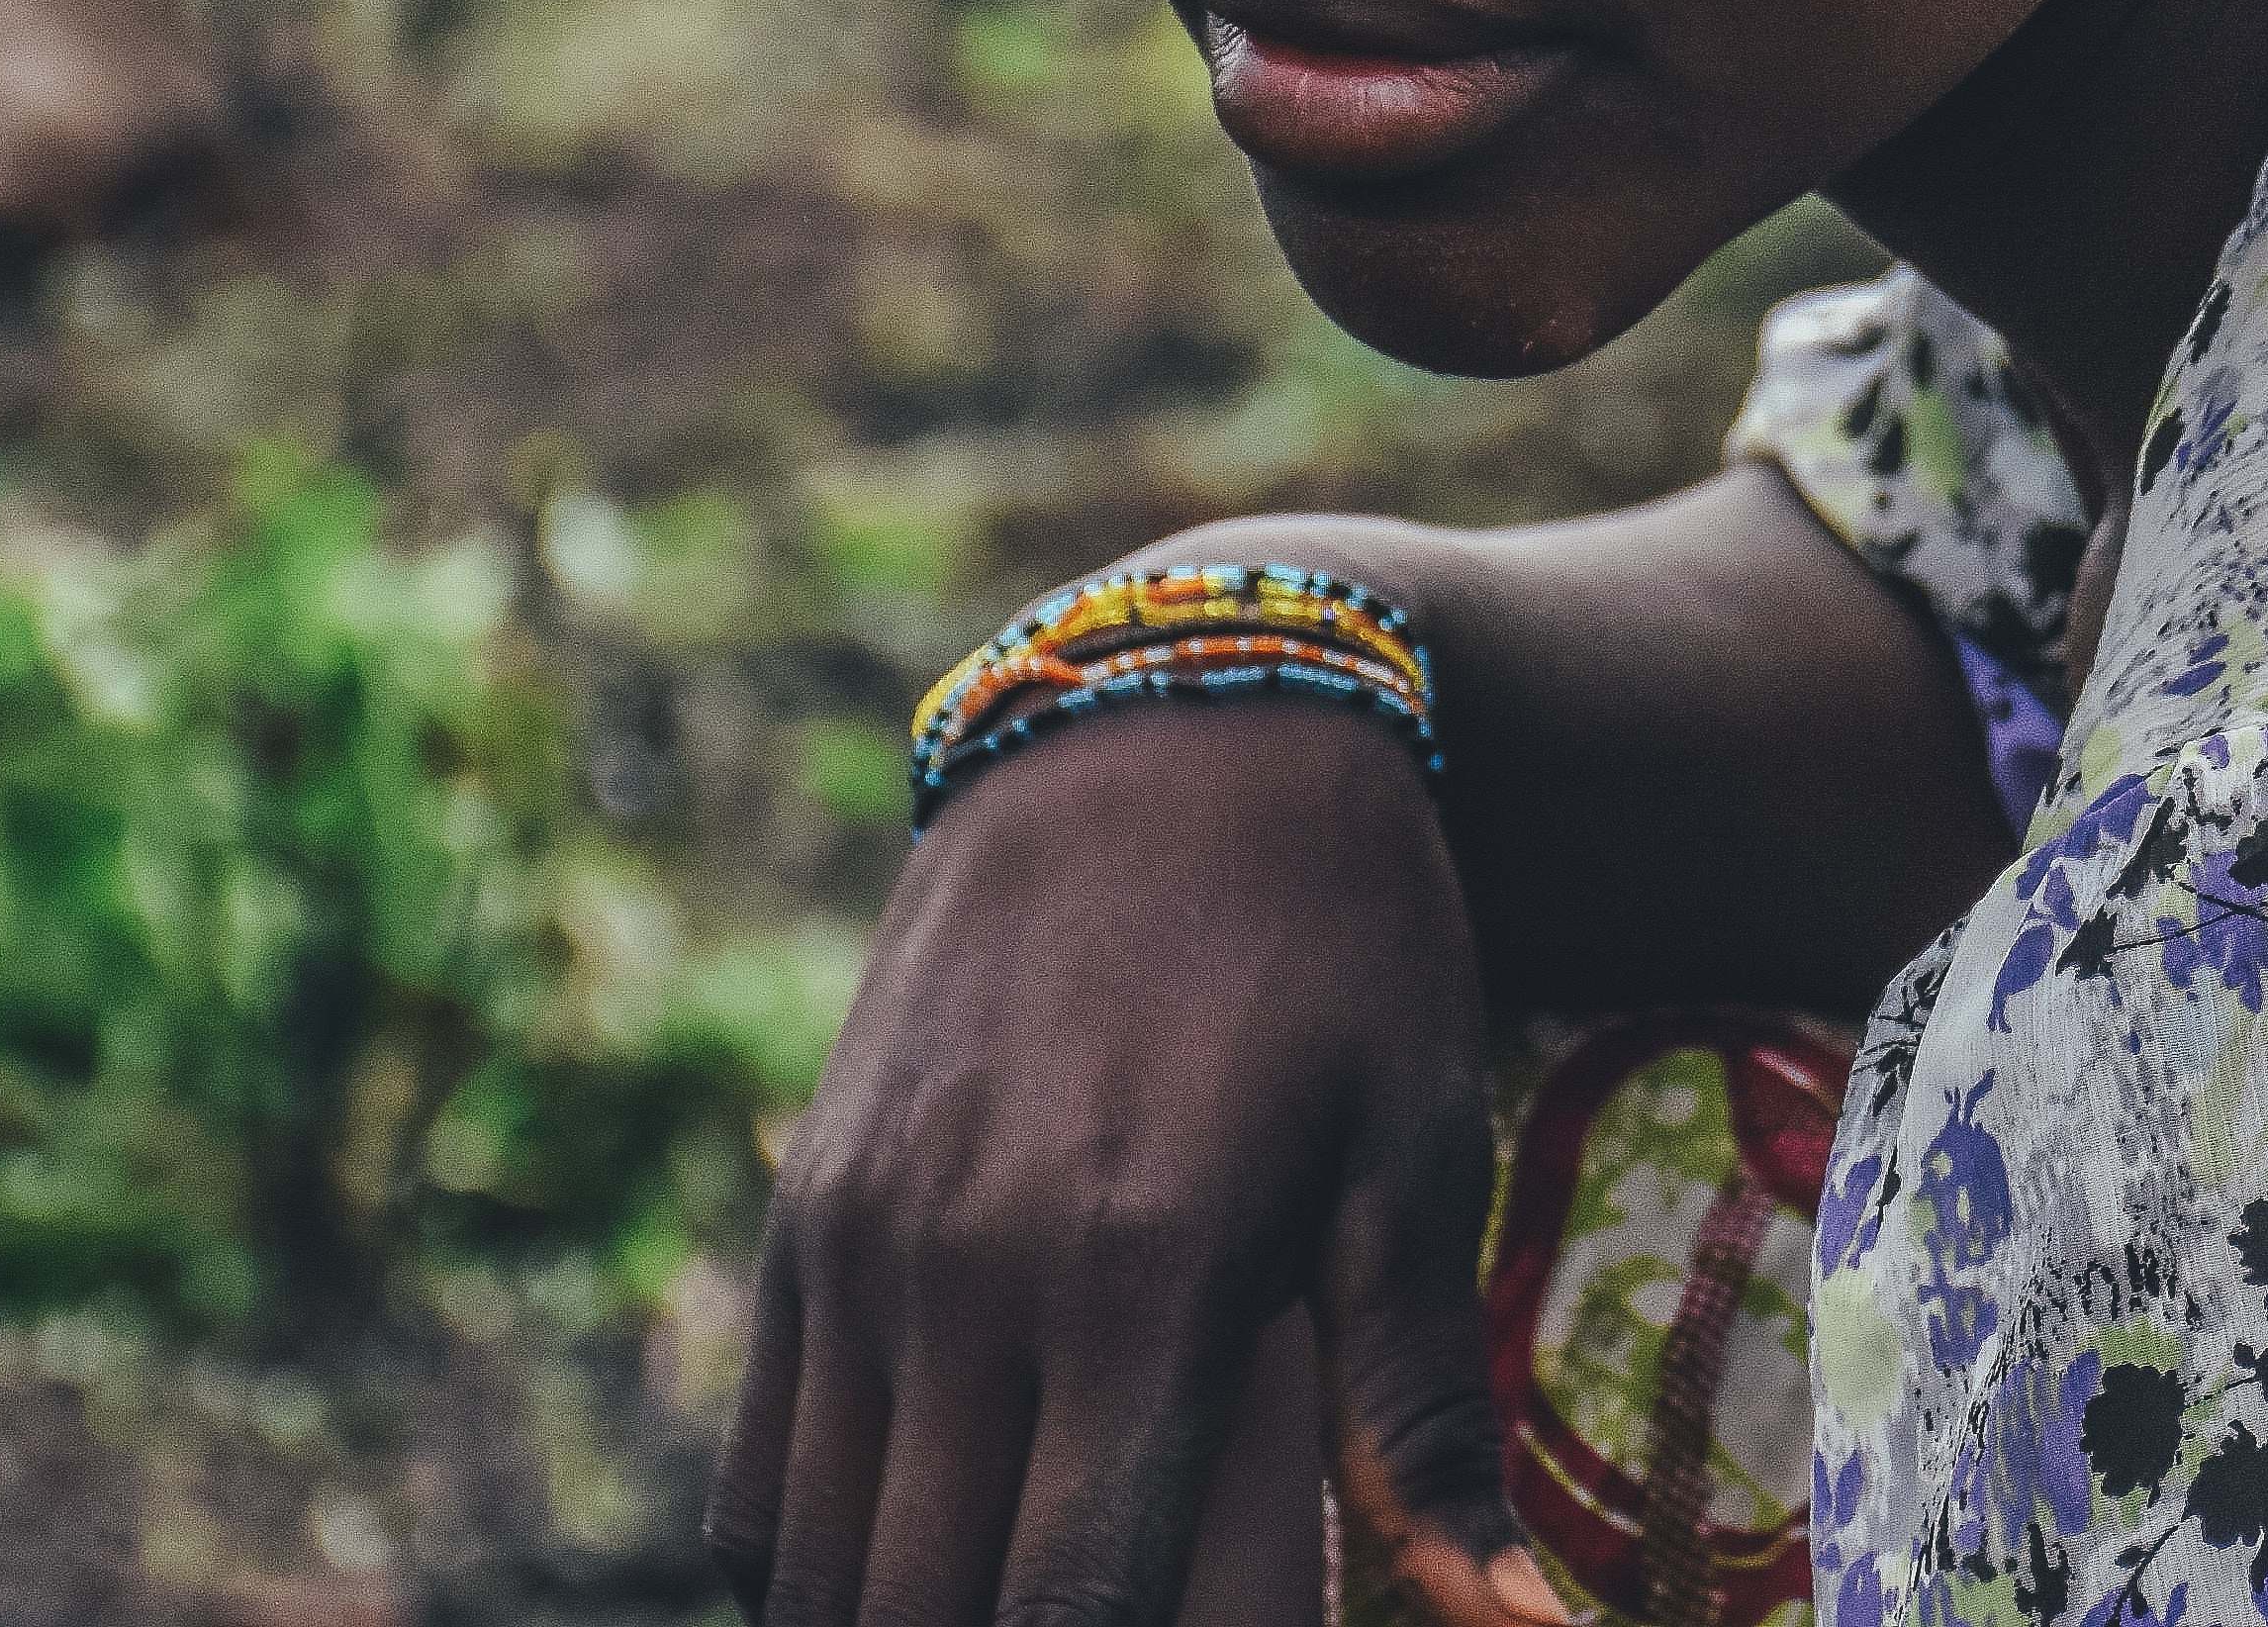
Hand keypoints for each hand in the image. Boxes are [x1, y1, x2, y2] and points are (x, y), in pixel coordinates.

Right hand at [707, 697, 1552, 1626]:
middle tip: (1119, 1599)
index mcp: (1142, 1279)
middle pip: (926, 1611)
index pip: (1071, 1605)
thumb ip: (1424, 1411)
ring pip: (817, 1575)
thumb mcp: (1416, 1154)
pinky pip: (753, 1484)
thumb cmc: (1342, 950)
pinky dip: (817, 1567)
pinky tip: (934, 1552)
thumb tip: (1515, 1617)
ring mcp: (861, 1247)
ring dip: (912, 1617)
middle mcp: (969, 1276)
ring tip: (1034, 1590)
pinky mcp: (802, 1216)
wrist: (1173, 728)